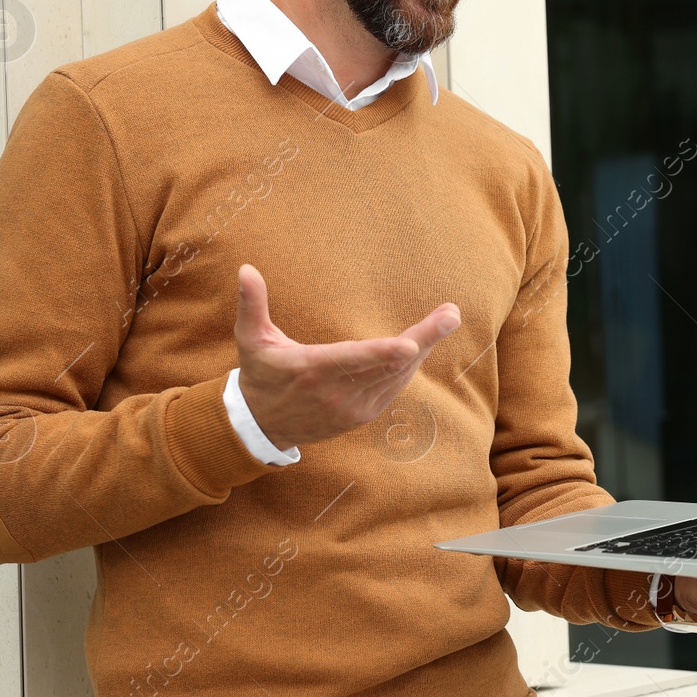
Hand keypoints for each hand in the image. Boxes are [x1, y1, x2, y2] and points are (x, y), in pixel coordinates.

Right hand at [234, 263, 459, 449]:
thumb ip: (252, 304)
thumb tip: (246, 269)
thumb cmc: (259, 375)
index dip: (383, 354)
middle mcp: (337, 392)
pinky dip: (411, 366)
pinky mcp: (362, 415)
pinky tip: (424, 345)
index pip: (352, 360)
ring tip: (445, 320)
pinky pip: (394, 388)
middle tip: (450, 314)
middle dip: (424, 339)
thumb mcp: (250, 340)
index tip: (410, 345)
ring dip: (424, 349)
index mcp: (311, 370)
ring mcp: (353, 407)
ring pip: (397, 377)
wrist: (262, 426)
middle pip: (388, 365)